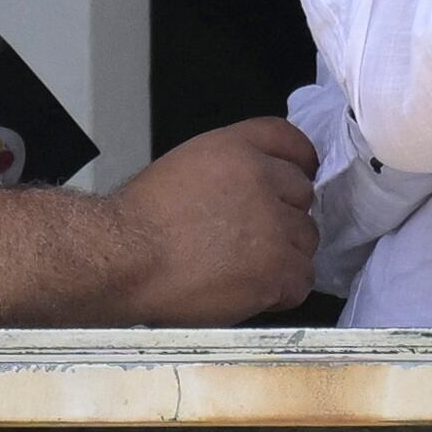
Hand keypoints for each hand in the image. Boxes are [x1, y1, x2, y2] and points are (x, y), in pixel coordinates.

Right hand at [105, 117, 316, 324]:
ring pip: (306, 239)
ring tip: (247, 268)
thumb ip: (228, 169)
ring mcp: (273, 225)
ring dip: (285, 255)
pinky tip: (252, 290)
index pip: (290, 141)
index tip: (299, 177)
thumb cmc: (138, 223)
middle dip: (284, 216)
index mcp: (236, 149)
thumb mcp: (184, 167)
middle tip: (254, 237)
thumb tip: (253, 189)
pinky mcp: (275, 269)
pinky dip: (283, 290)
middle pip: (303, 194)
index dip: (299, 162)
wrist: (124, 259)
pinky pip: (302, 280)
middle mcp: (261, 179)